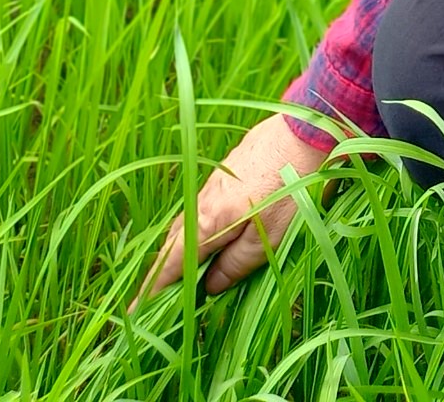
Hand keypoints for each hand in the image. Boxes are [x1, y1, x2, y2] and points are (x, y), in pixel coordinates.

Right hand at [133, 112, 331, 307]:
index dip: (154, 289)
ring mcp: (214, 181)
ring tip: (185, 270)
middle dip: (165, 271)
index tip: (136, 310)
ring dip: (183, 246)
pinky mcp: (228, 169)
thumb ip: (236, 265)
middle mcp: (202, 200)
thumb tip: (209, 286)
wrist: (306, 131)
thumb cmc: (292, 190)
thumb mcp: (269, 240)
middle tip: (159, 296)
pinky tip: (213, 232)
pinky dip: (200, 225)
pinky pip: (203, 205)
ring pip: (189, 221)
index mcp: (207, 222)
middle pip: (174, 242)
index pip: (172, 263)